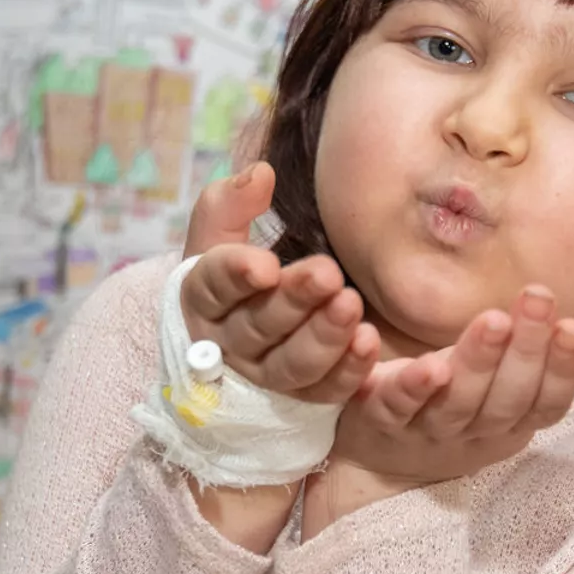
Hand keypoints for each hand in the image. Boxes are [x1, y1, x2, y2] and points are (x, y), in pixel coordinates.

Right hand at [180, 162, 378, 403]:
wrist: (248, 337)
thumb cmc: (239, 274)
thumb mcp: (220, 237)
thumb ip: (232, 203)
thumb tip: (260, 173)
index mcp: (203, 299)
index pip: (212, 286)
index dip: (235, 275)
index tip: (265, 263)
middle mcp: (230, 345)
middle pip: (258, 327)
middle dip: (293, 301)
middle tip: (327, 274)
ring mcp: (266, 378)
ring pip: (292, 366)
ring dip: (324, 338)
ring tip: (351, 306)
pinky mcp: (304, 400)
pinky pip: (327, 393)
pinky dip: (350, 371)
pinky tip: (370, 343)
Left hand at [329, 286, 573, 490]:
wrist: (380, 454)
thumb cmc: (455, 404)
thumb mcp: (505, 389)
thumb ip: (547, 368)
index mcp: (509, 424)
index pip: (547, 404)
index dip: (563, 371)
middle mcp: (473, 432)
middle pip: (506, 400)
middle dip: (526, 352)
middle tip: (537, 299)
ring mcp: (428, 431)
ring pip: (457, 402)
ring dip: (478, 361)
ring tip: (494, 320)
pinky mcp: (382, 420)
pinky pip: (398, 406)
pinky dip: (413, 387)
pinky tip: (428, 364)